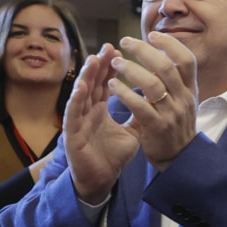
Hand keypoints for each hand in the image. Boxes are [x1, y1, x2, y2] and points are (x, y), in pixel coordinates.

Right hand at [65, 44, 139, 204]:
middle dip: (100, 64)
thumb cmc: (112, 156)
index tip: (119, 50)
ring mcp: (79, 121)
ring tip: (94, 59)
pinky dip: (76, 100)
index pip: (105, 83)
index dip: (111, 67)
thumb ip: (140, 115)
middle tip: (108, 47)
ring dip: (87, 76)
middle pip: (93, 83)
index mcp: (100, 109)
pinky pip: (73, 114)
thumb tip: (154, 98)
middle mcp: (88, 111)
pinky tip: (81, 87)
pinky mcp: (72, 134)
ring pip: (81, 94)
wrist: (101, 179)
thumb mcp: (132, 132)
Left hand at [107, 34, 199, 171]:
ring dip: (131, 70)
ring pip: (152, 85)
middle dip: (144, 50)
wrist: (179, 157)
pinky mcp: (157, 127)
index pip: (187, 60)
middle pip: (167, 67)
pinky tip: (112, 86)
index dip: (170, 44)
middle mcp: (184, 99)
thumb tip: (163, 53)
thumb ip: (175, 79)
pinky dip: (124, 94)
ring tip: (115, 63)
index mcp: (191, 89)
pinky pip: (140, 106)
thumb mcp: (183, 100)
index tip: (151, 35)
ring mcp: (172, 113)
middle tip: (125, 41)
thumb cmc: (175, 124)